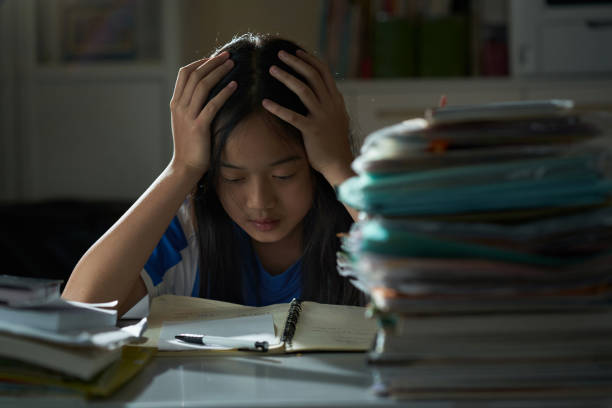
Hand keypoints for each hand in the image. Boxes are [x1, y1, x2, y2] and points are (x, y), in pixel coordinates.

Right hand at [169, 52, 236, 179]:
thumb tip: (207, 93)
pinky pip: (212, 105)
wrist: (184, 167)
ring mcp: (187, 116)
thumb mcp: (187, 122)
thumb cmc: (190, 145)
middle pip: (195, 75)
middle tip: (228, 55)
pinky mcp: (198, 127)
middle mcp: (179, 106)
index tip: (214, 57)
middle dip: (212, 63)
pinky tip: (235, 86)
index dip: (200, 62)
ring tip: (233, 65)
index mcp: (176, 103)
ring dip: (219, 72)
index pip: (185, 73)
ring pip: (202, 86)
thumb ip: (193, 106)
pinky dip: (224, 93)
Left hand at [262, 49, 354, 185]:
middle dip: (296, 62)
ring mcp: (322, 117)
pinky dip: (277, 108)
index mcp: (336, 100)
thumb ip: (331, 104)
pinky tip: (265, 103)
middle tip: (280, 54)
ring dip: (286, 77)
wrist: (339, 163)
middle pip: (313, 76)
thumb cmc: (335, 142)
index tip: (297, 52)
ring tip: (272, 69)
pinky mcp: (312, 130)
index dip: (310, 60)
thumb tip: (324, 92)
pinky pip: (292, 116)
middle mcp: (330, 105)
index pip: (324, 73)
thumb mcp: (338, 118)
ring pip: (304, 90)